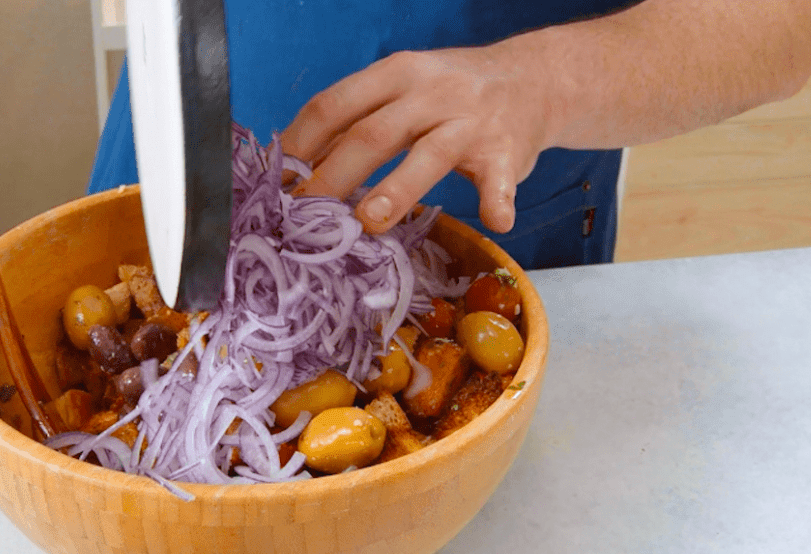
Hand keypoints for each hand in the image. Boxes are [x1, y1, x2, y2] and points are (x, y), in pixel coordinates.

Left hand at [279, 44, 560, 234]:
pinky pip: (500, 180)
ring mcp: (469, 122)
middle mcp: (430, 93)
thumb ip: (356, 122)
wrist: (534, 79)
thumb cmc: (450, 94)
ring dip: (397, 189)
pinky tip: (493, 222)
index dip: (300, 144)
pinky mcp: (507, 151)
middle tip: (303, 217)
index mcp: (394, 74)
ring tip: (369, 221)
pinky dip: (497, 201)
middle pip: (372, 134)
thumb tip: (297, 166)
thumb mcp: (400, 91)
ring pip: (428, 155)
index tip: (276, 183)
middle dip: (333, 176)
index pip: (335, 105)